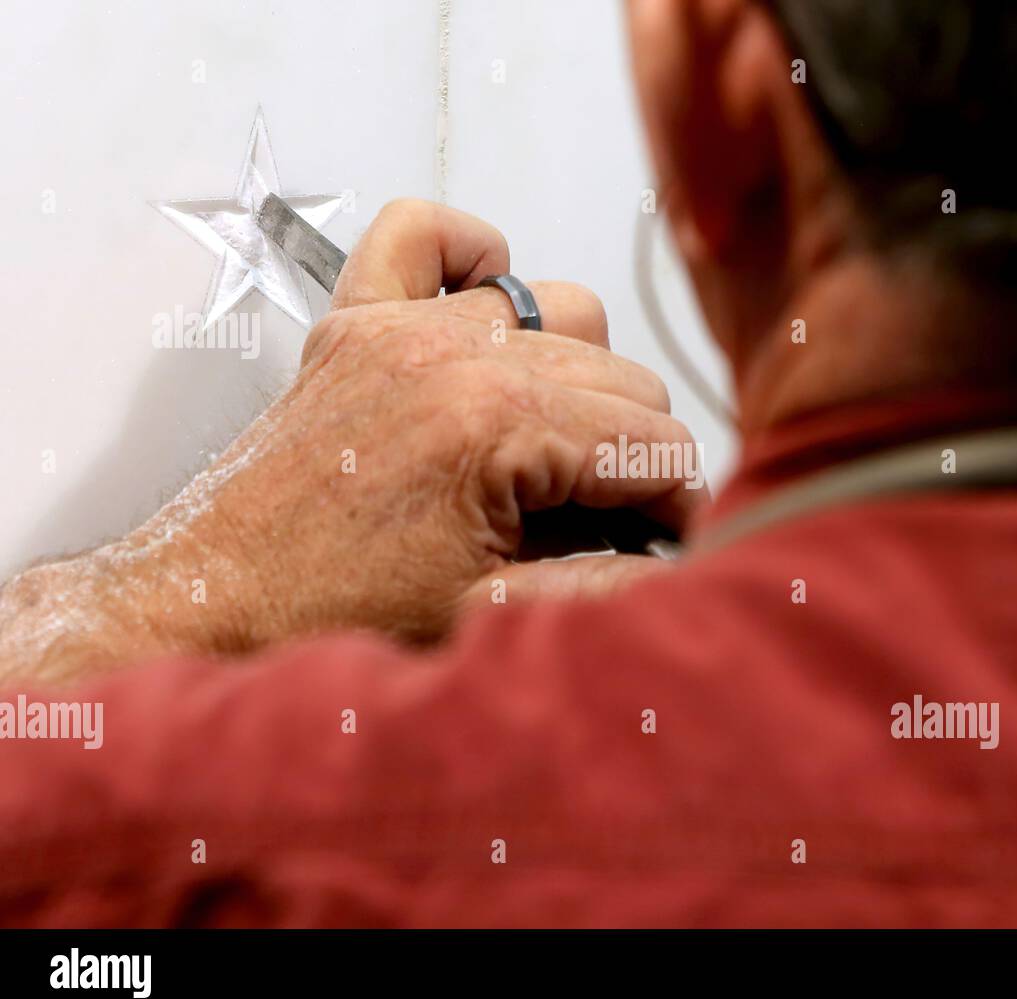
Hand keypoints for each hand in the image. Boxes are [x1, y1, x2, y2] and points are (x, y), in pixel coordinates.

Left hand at [0, 200, 706, 683]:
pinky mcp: (356, 323)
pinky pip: (426, 234)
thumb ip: (602, 577)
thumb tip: (670, 555)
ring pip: (562, 310)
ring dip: (579, 374)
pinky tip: (487, 314)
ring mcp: (402, 328)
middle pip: (623, 379)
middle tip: (610, 514)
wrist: (213, 609)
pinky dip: (471, 260)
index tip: (667, 535)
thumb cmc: (331, 620)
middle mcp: (452, 356)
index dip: (676, 500)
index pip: (652, 443)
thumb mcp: (492, 614)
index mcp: (493, 426)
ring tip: (554, 441)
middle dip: (633, 453)